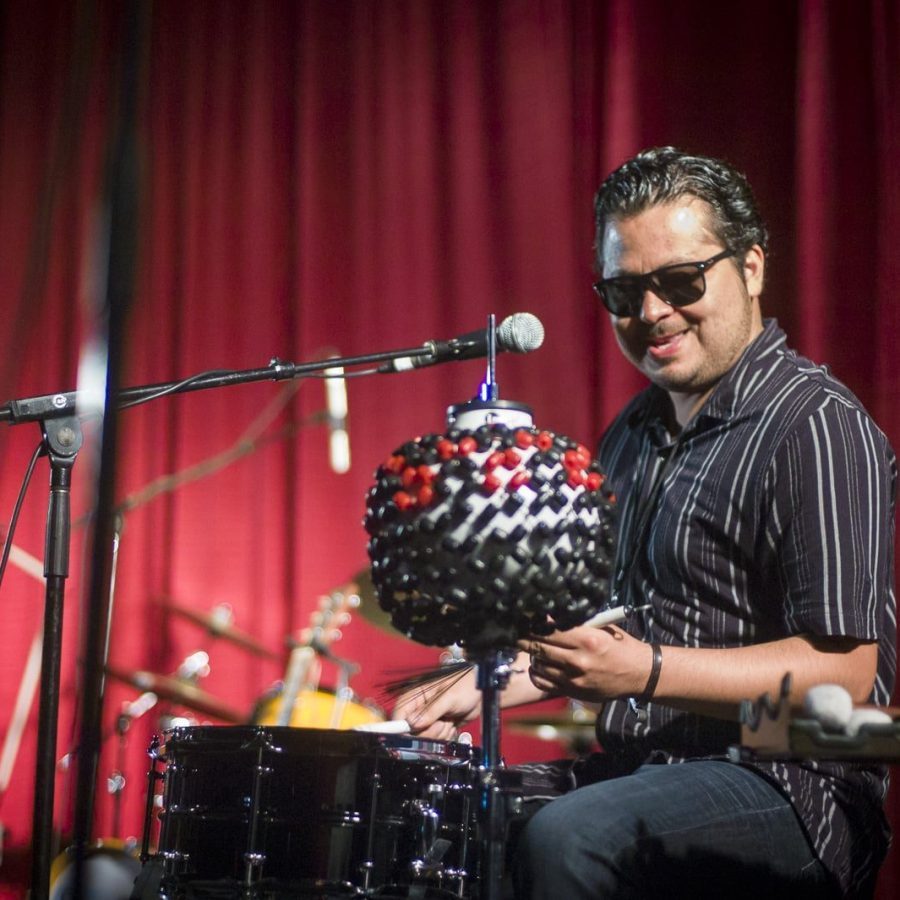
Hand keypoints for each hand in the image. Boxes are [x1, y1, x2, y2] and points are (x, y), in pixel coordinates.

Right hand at [391, 665, 481, 739]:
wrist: (482, 692)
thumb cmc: (466, 686)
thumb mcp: (448, 697)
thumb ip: (430, 711)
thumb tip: (412, 723)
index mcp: (417, 695)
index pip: (399, 714)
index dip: (401, 727)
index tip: (410, 737)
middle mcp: (420, 707)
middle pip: (411, 731)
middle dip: (428, 731)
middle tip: (442, 721)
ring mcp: (429, 718)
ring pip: (424, 737)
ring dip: (439, 732)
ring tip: (450, 719)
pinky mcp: (438, 726)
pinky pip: (435, 739)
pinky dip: (445, 735)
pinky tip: (452, 724)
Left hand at [519, 625, 653, 702]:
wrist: (639, 674)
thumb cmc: (621, 646)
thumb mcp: (602, 628)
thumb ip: (577, 624)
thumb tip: (549, 616)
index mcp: (587, 640)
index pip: (549, 630)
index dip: (532, 623)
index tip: (523, 618)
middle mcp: (579, 660)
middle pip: (539, 647)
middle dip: (523, 637)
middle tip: (515, 631)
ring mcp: (575, 679)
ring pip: (538, 665)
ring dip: (531, 655)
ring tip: (531, 647)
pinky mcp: (573, 692)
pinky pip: (543, 683)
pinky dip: (536, 673)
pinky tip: (538, 665)